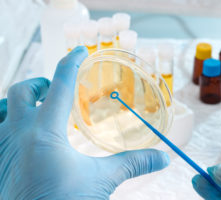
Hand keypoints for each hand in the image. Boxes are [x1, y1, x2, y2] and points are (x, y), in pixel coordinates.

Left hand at [0, 46, 169, 198]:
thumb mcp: (101, 181)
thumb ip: (133, 164)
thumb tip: (163, 159)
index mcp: (44, 133)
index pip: (60, 85)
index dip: (71, 63)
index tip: (80, 52)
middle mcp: (17, 134)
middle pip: (22, 91)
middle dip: (41, 83)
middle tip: (55, 88)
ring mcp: (1, 148)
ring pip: (1, 107)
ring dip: (19, 101)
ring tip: (37, 106)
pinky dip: (5, 120)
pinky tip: (20, 132)